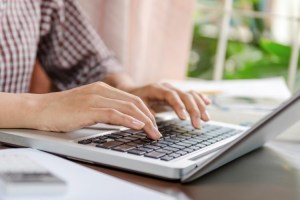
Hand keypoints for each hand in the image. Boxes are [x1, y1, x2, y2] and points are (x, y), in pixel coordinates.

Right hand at [28, 82, 160, 139]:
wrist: (39, 109)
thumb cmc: (62, 110)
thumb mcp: (87, 106)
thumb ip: (104, 109)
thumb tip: (121, 120)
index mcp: (103, 89)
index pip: (132, 99)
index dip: (146, 111)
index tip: (153, 123)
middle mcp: (101, 90)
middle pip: (134, 102)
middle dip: (150, 118)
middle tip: (157, 131)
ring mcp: (95, 98)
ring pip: (127, 108)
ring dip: (144, 122)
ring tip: (153, 133)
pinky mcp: (88, 109)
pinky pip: (114, 114)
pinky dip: (129, 120)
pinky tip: (139, 126)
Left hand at [125, 83, 210, 127]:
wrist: (133, 91)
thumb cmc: (134, 100)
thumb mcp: (137, 107)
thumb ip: (145, 117)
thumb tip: (154, 132)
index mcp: (156, 89)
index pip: (171, 95)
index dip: (178, 106)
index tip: (183, 118)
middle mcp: (167, 87)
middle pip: (184, 95)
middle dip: (193, 110)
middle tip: (197, 125)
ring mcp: (174, 89)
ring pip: (191, 95)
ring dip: (200, 107)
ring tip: (206, 119)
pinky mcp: (178, 93)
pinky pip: (192, 94)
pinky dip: (200, 99)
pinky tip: (208, 104)